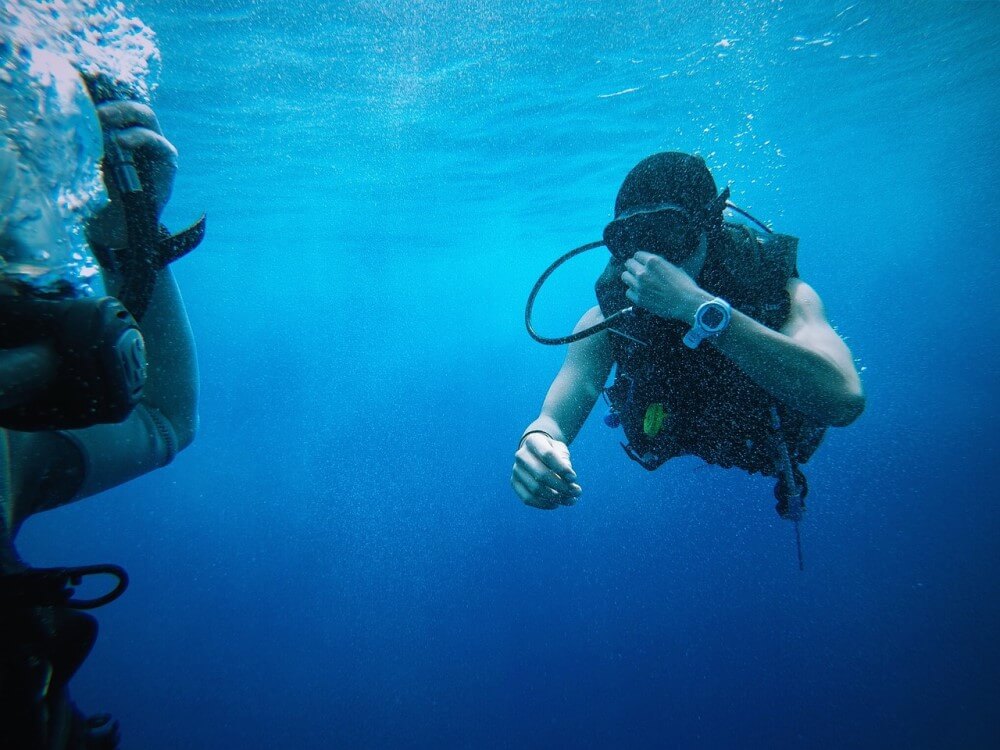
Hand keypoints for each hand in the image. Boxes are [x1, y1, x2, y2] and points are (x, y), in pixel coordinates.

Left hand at [86, 101, 177, 248]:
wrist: (119, 224)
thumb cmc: (100, 191)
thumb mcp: (88, 159)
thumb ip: (86, 138)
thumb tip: (68, 113)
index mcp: (119, 129)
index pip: (115, 103)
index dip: (103, 91)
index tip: (81, 87)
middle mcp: (139, 133)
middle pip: (131, 104)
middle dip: (112, 102)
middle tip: (93, 107)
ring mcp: (155, 145)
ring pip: (145, 115)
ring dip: (124, 113)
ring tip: (103, 118)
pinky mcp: (167, 160)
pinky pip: (157, 141)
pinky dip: (139, 137)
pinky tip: (121, 142)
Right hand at [511, 433, 581, 509]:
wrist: (535, 452)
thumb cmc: (552, 451)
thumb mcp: (560, 450)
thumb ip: (565, 462)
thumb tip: (569, 481)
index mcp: (533, 441)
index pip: (548, 455)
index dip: (562, 469)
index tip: (574, 478)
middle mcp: (521, 455)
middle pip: (541, 474)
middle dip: (562, 486)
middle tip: (577, 492)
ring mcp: (516, 470)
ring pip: (535, 489)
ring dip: (556, 498)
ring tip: (571, 500)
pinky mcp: (514, 483)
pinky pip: (528, 498)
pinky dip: (544, 504)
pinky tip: (556, 504)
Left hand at [621, 251, 709, 321]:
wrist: (687, 303)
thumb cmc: (685, 285)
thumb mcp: (673, 268)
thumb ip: (660, 265)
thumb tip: (654, 264)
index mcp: (653, 262)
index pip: (637, 255)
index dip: (640, 259)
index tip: (641, 262)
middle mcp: (643, 272)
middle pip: (629, 264)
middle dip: (633, 266)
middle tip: (637, 271)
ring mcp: (639, 286)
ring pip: (625, 277)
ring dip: (630, 278)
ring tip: (636, 281)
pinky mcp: (639, 299)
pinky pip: (628, 292)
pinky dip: (633, 292)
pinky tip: (640, 292)